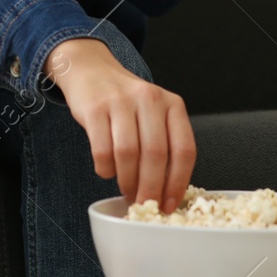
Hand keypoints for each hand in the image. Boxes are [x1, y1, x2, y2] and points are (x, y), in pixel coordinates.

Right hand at [45, 37, 195, 213]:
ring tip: (126, 190)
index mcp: (172, 104)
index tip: (169, 204)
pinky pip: (102, 150)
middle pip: (155, 154)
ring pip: (128, 154)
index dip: (178, 182)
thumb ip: (164, 145)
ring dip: (127, 181)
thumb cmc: (127, 102)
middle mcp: (149, 99)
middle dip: (150, 188)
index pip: (184, 149)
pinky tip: (107, 171)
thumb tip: (165, 194)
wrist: (92, 71)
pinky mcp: (94, 107)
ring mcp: (120, 101)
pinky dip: (105, 169)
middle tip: (145, 205)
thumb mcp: (155, 115)